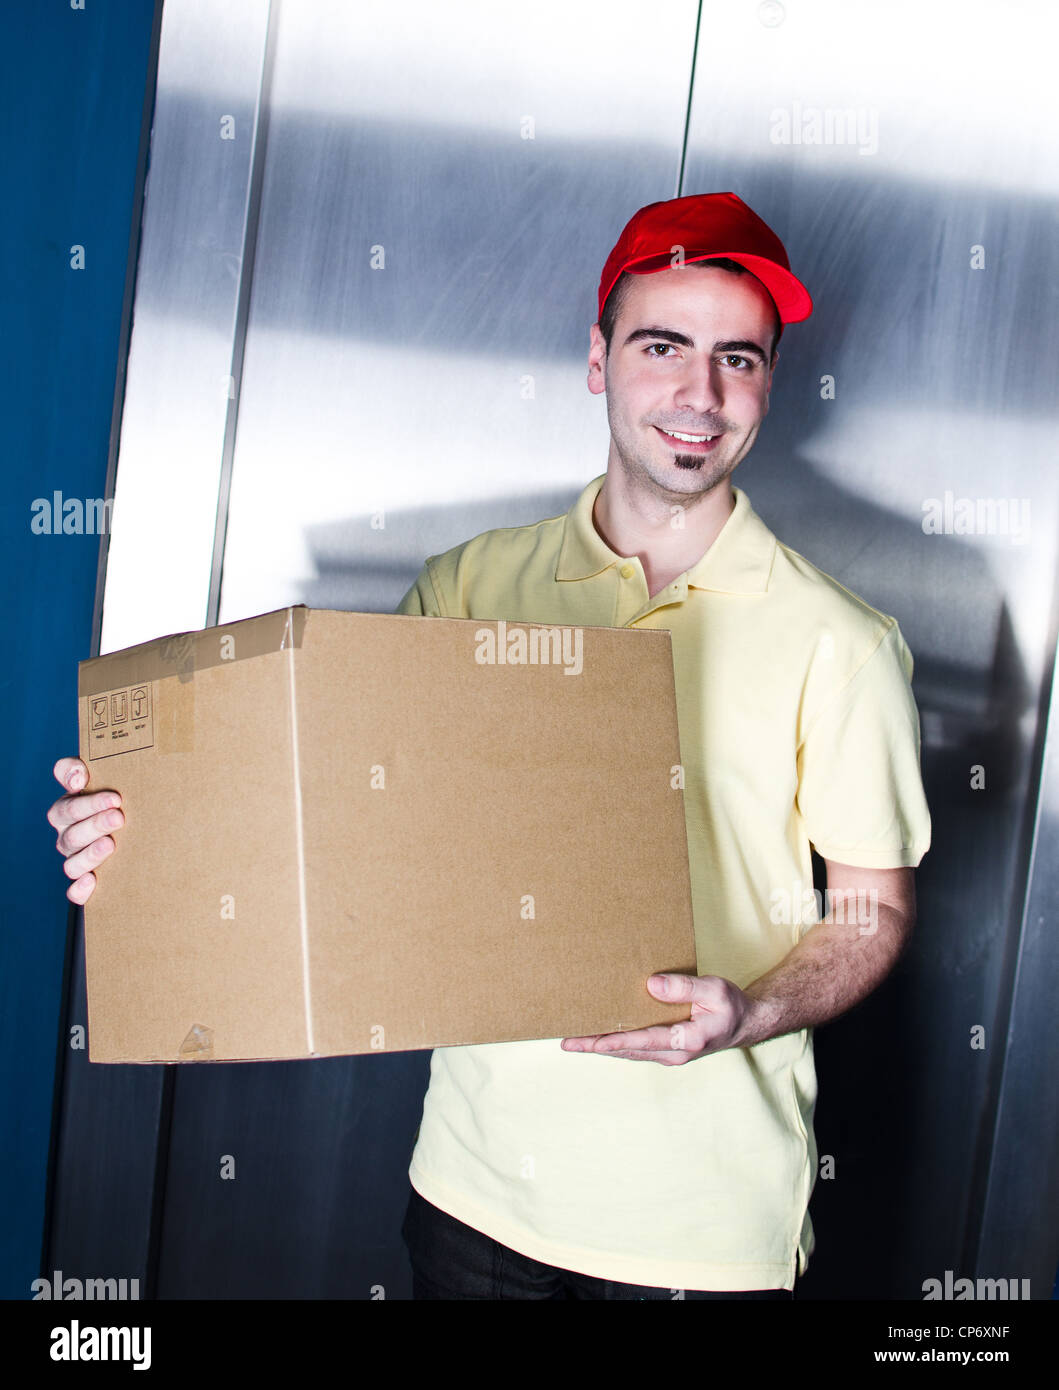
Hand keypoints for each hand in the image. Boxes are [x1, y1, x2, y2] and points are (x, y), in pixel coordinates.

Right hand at [46, 757, 123, 903]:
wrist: (130, 818)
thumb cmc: (112, 796)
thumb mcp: (99, 776)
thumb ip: (77, 769)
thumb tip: (78, 776)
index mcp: (66, 812)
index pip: (67, 809)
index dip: (88, 804)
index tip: (115, 798)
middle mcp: (67, 837)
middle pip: (72, 835)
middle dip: (96, 825)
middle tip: (119, 817)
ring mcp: (75, 859)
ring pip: (72, 864)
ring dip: (90, 855)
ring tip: (111, 844)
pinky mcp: (85, 880)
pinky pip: (75, 891)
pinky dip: (79, 889)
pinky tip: (92, 880)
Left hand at [560, 973, 761, 1063]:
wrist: (745, 1024)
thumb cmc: (730, 1005)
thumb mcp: (714, 990)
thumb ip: (685, 988)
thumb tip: (652, 985)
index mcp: (686, 1040)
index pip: (644, 1041)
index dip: (616, 1041)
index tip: (592, 1042)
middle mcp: (673, 1053)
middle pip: (628, 1050)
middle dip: (596, 1047)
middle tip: (567, 1042)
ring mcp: (668, 1054)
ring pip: (628, 1051)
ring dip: (601, 1047)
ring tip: (573, 1041)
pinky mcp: (665, 1049)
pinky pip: (634, 1047)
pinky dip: (614, 1043)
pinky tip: (598, 1037)